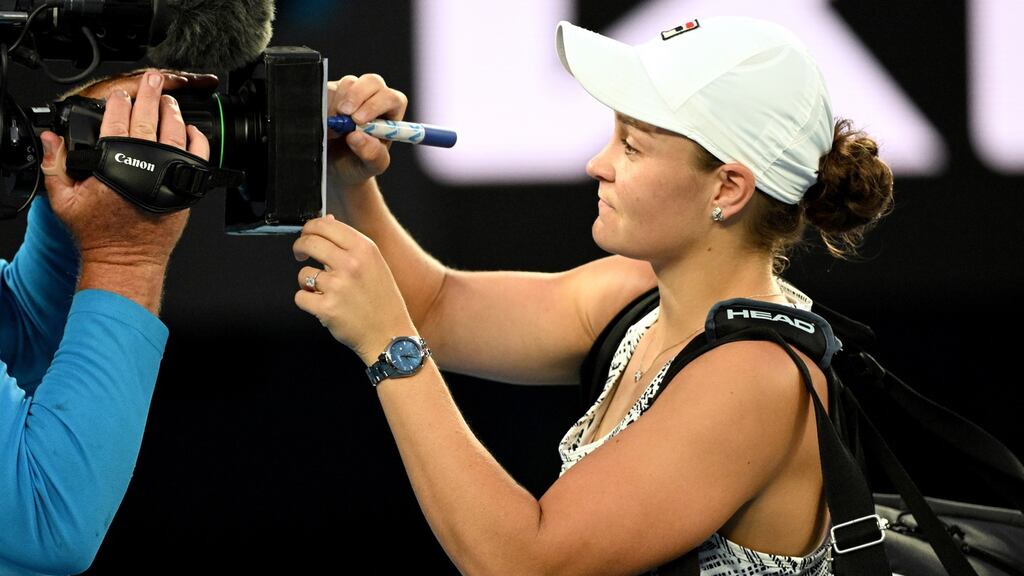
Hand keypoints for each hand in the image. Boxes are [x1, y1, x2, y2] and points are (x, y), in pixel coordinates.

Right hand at [40, 70, 209, 311]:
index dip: (119, 102)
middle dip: (149, 94)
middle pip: (149, 118)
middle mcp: (145, 164)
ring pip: (175, 132)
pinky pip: (198, 156)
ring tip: (168, 99)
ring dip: (172, 112)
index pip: (117, 121)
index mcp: (114, 162)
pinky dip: (197, 139)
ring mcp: (169, 174)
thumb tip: (50, 138)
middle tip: (152, 79)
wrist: (127, 261)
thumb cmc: (99, 235)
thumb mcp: (64, 200)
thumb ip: (55, 165)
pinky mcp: (186, 186)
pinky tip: (191, 130)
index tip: (120, 93)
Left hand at [293, 215, 415, 362]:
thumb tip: (328, 220)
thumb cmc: (383, 302)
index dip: (310, 228)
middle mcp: (351, 264)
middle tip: (301, 254)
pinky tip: (323, 305)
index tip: (307, 235)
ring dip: (307, 282)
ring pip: (303, 273)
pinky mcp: (326, 308)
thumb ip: (350, 243)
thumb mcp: (375, 264)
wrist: (390, 336)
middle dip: (300, 247)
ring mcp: (338, 286)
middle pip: (309, 242)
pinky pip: (300, 297)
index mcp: (365, 249)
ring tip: (324, 291)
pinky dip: (307, 302)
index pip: (325, 225)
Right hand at [326, 74, 407, 188]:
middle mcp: (374, 98)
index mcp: (391, 113)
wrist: (335, 167)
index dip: (376, 105)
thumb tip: (357, 136)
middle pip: (372, 82)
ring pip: (347, 84)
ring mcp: (353, 92)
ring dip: (338, 104)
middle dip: (357, 96)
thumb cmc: (359, 164)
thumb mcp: (370, 166)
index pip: (391, 98)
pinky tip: (322, 122)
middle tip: (343, 114)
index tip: (359, 121)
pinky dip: (323, 103)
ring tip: (333, 130)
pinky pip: (326, 88)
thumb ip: (371, 154)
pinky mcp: (332, 92)